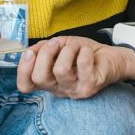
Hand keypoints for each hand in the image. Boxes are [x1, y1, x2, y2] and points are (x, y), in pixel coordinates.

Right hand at [17, 36, 134, 98]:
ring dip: (68, 50)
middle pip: (40, 78)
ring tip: (75, 47)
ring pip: (60, 70)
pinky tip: (87, 52)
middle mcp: (59, 89)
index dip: (23, 69)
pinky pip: (82, 65)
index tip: (30, 52)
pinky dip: (84, 52)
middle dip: (46, 54)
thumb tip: (30, 50)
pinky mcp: (90, 86)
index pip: (25, 85)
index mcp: (48, 81)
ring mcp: (74, 90)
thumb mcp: (60, 46)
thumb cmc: (83, 53)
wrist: (111, 57)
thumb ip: (43, 48)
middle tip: (57, 43)